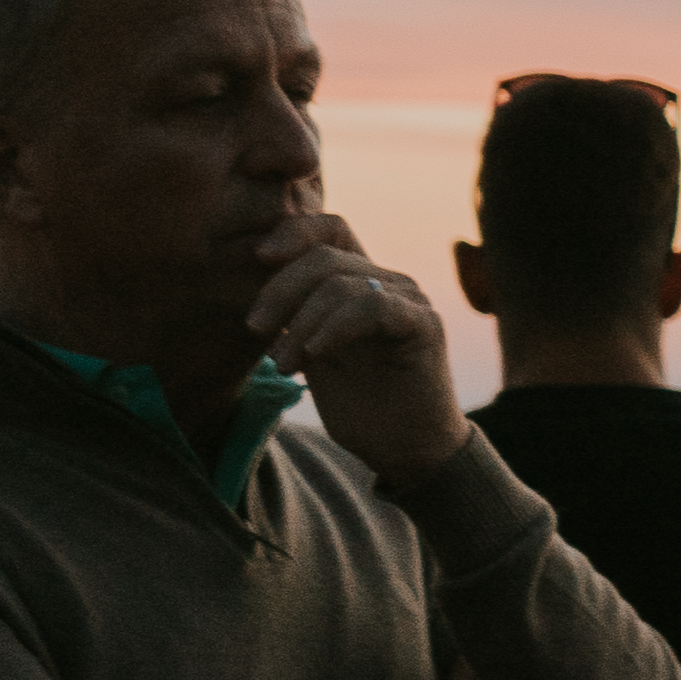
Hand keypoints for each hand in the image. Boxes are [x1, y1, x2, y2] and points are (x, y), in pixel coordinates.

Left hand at [247, 208, 468, 482]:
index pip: (331, 229)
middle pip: (323, 257)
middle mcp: (391, 282)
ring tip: (285, 365)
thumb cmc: (364, 406)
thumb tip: (258, 294)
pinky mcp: (425, 324)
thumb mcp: (314, 354)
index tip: (259, 257)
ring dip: (300, 323)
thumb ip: (297, 318)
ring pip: (340, 283)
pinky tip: (316, 354)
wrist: (407, 450)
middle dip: (279, 291)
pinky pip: (371, 305)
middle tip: (255, 329)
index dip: (294, 232)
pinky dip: (334, 327)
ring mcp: (411, 300)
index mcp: (364, 282)